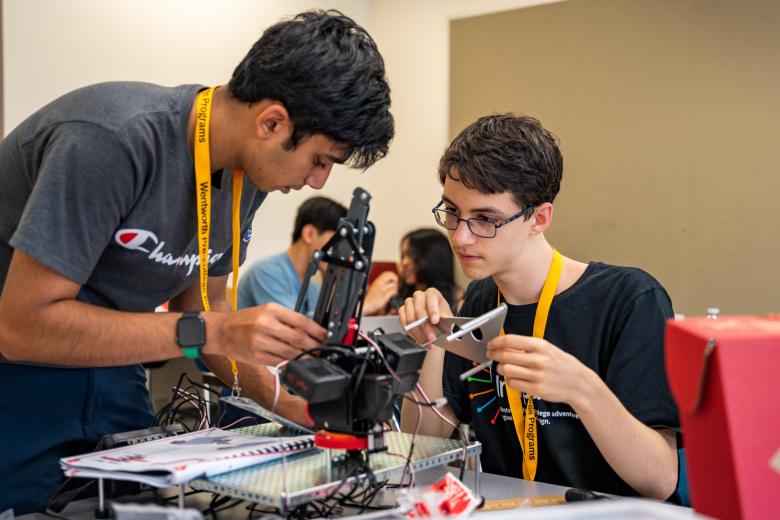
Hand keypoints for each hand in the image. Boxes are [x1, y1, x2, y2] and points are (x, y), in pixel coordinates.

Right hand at [207, 303, 325, 365]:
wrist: (220, 332)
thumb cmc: (245, 320)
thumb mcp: (266, 310)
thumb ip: (286, 318)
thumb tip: (309, 329)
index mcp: (271, 311)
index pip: (300, 321)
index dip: (316, 330)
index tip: (325, 335)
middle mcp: (266, 325)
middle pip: (298, 339)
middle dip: (314, 346)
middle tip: (323, 349)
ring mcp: (261, 343)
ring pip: (290, 353)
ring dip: (305, 357)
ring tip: (314, 357)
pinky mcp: (257, 357)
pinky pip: (280, 361)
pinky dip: (291, 363)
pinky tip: (298, 363)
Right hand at [363, 271, 398, 314]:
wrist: (365, 305)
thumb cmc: (371, 298)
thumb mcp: (375, 287)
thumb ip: (381, 283)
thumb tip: (390, 281)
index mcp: (377, 281)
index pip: (386, 273)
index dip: (392, 276)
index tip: (393, 281)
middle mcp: (379, 284)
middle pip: (391, 275)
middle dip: (396, 280)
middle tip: (395, 286)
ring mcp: (381, 290)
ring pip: (393, 284)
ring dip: (396, 288)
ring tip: (394, 293)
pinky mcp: (384, 297)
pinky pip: (393, 291)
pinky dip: (395, 294)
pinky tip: (392, 296)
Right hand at [398, 288, 452, 343]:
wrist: (436, 324)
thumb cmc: (442, 319)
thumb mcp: (448, 318)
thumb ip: (446, 319)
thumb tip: (445, 320)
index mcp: (432, 293)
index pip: (431, 298)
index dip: (432, 310)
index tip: (435, 321)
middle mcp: (419, 296)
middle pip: (418, 308)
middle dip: (425, 326)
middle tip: (431, 337)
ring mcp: (409, 303)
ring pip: (410, 317)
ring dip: (418, 332)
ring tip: (426, 341)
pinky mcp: (402, 311)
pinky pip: (403, 322)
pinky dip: (411, 333)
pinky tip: (418, 339)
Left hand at [486, 335, 596, 405]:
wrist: (579, 383)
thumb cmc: (561, 364)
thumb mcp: (547, 349)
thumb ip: (527, 347)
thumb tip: (503, 345)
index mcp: (540, 345)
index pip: (510, 340)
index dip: (496, 342)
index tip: (491, 344)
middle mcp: (538, 359)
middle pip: (505, 356)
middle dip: (494, 355)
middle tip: (492, 355)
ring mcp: (537, 375)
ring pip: (506, 370)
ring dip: (501, 369)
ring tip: (505, 368)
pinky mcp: (537, 389)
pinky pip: (513, 383)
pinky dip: (510, 380)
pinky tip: (515, 378)